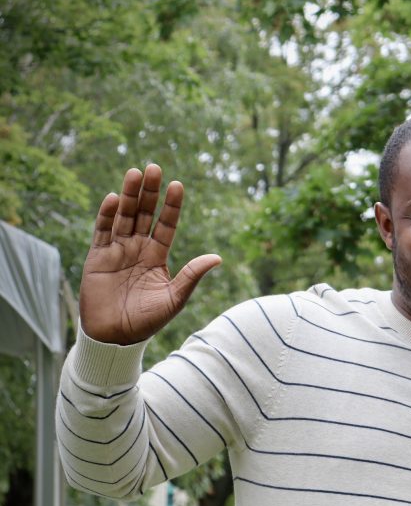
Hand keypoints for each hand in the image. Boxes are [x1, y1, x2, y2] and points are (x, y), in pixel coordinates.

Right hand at [80, 164, 220, 344]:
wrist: (115, 337)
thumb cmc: (147, 321)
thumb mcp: (174, 298)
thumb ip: (192, 276)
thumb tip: (218, 258)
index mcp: (158, 256)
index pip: (166, 225)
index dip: (171, 206)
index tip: (178, 186)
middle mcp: (138, 248)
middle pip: (145, 214)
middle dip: (150, 192)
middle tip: (155, 167)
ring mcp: (117, 250)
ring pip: (124, 216)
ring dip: (130, 195)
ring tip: (136, 173)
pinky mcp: (97, 257)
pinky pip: (102, 231)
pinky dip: (107, 214)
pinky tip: (115, 198)